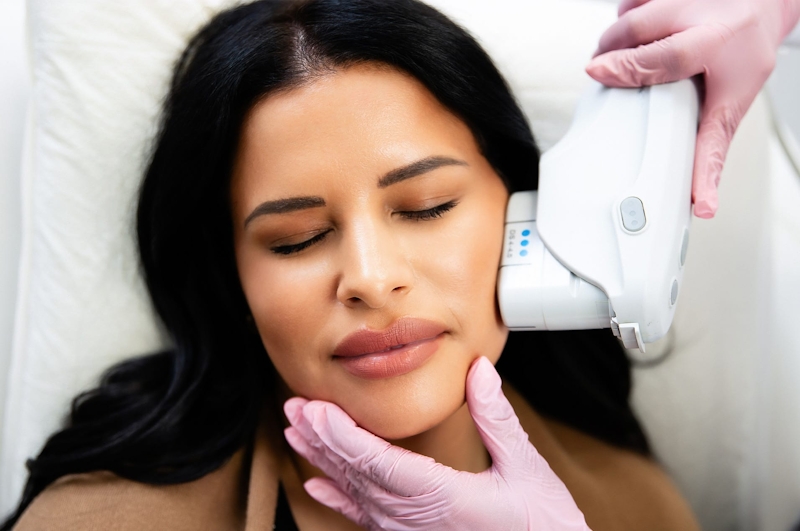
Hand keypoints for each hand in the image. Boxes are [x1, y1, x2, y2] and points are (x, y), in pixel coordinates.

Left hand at [283, 357, 589, 530]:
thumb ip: (496, 418)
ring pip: (356, 494)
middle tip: (295, 407)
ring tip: (297, 431)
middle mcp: (417, 519)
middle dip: (322, 439)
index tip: (316, 410)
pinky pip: (366, 517)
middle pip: (358, 475)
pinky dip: (338, 499)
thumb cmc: (542, 525)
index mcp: (442, 498)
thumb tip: (480, 369)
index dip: (342, 436)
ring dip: (324, 461)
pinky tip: (315, 486)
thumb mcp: (526, 468)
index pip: (378, 463)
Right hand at [586, 0, 799, 217]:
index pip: (664, 59)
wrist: (764, 1)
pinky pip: (629, 1)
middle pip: (631, 33)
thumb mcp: (735, 103)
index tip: (597, 73)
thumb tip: (701, 204)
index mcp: (715, 42)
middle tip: (603, 75)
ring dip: (614, 41)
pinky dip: (624, 18)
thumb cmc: (747, 53)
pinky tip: (634, 32)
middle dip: (610, 57)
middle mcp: (697, 9)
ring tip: (618, 58)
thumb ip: (711, 148)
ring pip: (627, 15)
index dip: (626, 68)